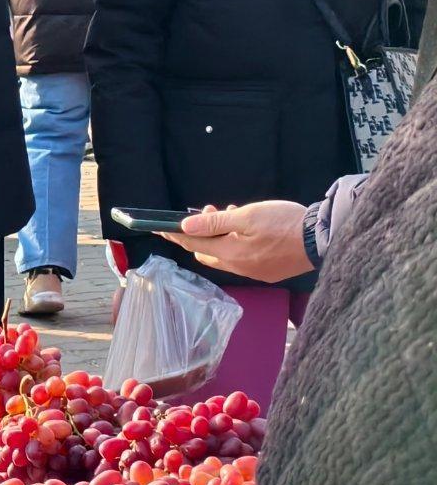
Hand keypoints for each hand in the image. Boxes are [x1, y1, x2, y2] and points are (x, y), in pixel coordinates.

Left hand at [160, 201, 313, 282]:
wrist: (324, 237)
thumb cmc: (285, 223)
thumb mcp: (246, 216)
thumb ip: (214, 222)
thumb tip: (185, 227)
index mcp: (230, 254)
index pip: (193, 245)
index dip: (175, 236)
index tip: (160, 228)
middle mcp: (239, 268)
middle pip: (208, 252)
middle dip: (201, 233)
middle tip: (207, 212)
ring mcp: (255, 272)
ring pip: (226, 254)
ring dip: (220, 236)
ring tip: (229, 213)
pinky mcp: (269, 271)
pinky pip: (243, 257)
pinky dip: (237, 243)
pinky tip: (247, 227)